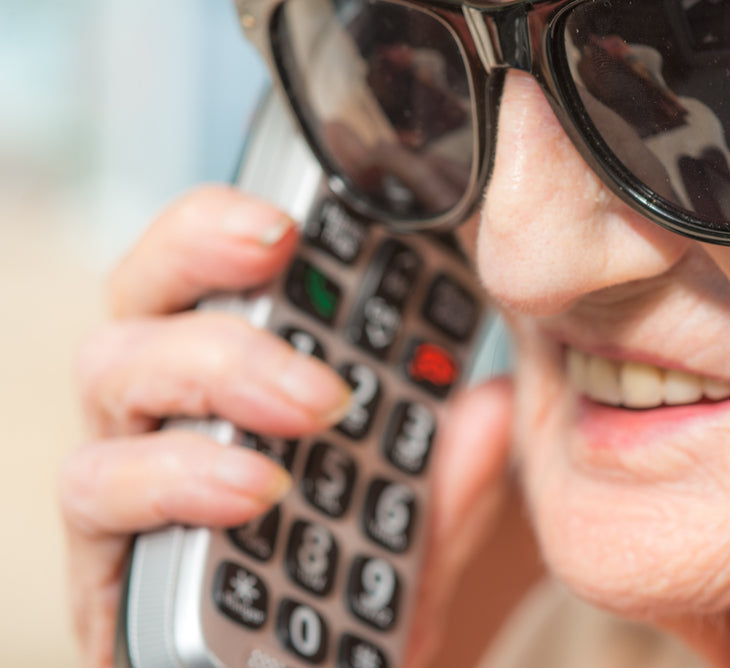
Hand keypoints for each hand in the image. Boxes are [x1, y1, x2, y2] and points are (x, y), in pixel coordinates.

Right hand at [59, 185, 516, 667]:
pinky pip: (100, 495)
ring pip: (108, 375)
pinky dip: (177, 479)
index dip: (231, 222)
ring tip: (310, 407)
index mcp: (235, 385)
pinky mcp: (106, 560)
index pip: (209, 271)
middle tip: (288, 262)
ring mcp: (131, 484)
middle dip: (209, 263)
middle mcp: (168, 417)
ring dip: (215, 371)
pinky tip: (255, 491)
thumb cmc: (353, 607)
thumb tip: (488, 406)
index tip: (299, 213)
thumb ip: (452, 472)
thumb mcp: (424, 530)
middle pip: (142, 295)